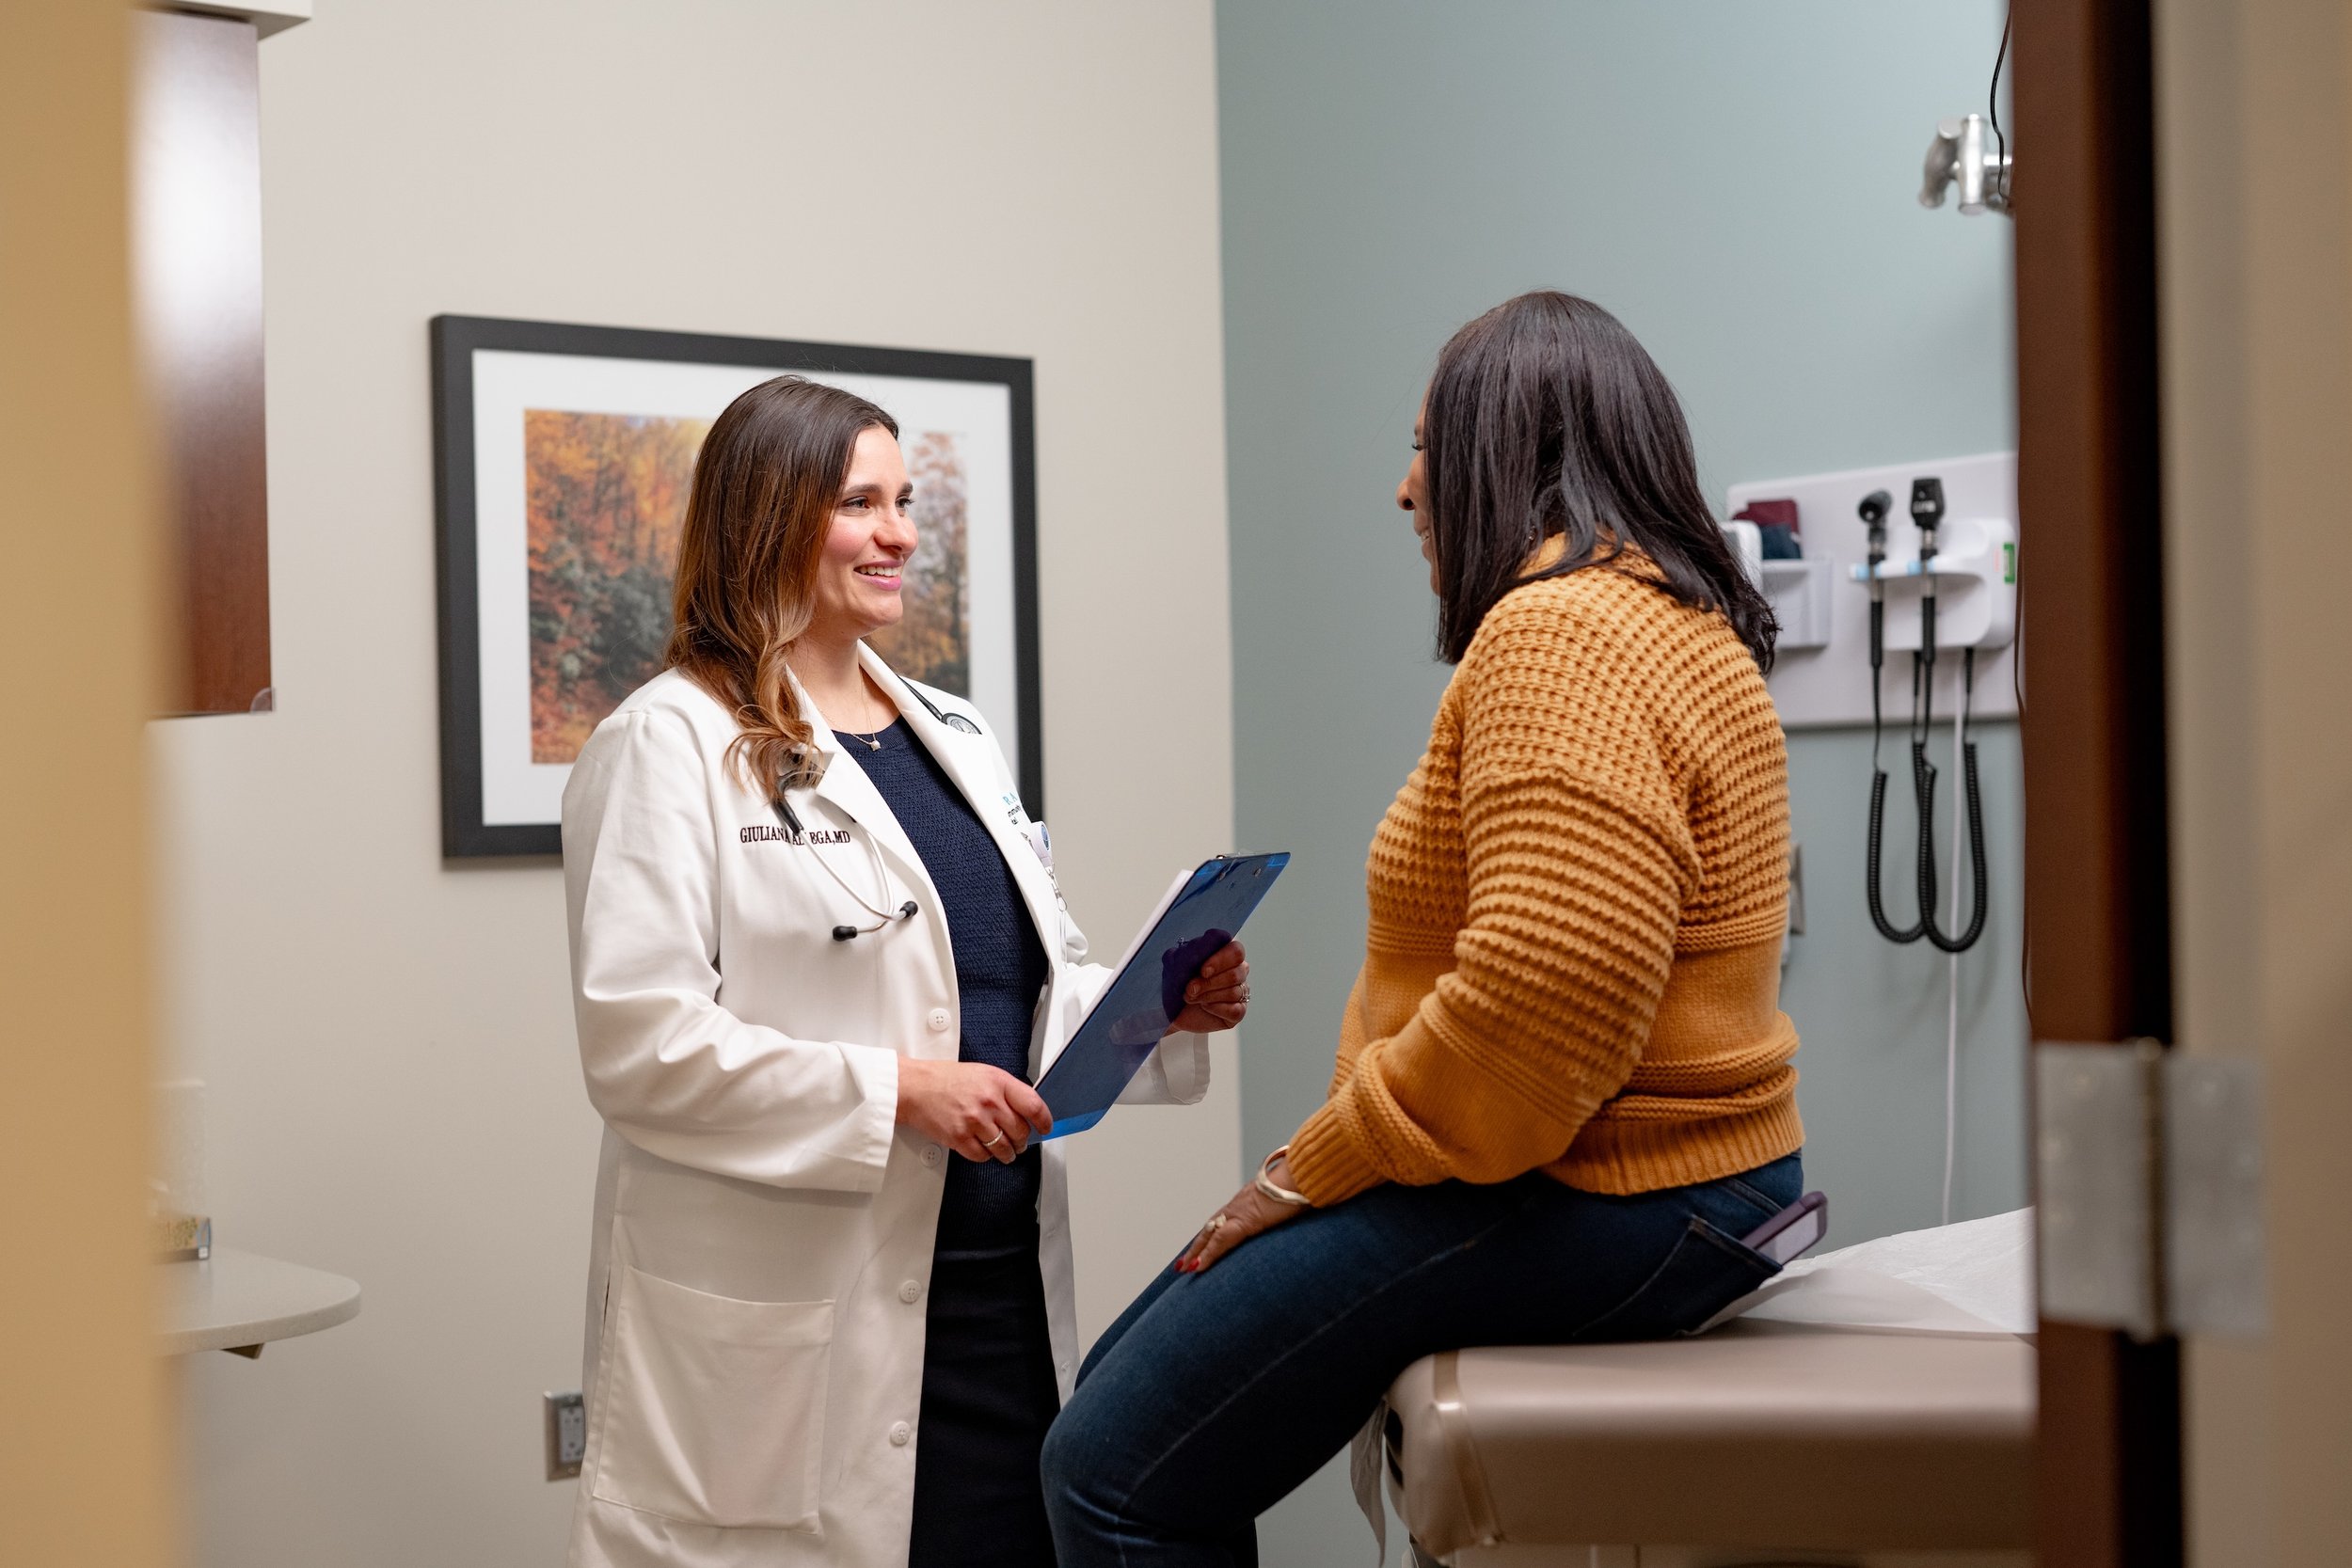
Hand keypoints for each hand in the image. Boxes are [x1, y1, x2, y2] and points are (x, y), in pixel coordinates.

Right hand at [896, 1057, 1051, 1163]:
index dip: (1044, 1121)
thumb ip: (1005, 1090)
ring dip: (1007, 1154)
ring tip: (1006, 1152)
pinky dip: (985, 1157)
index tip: (1046, 1128)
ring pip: (1003, 1148)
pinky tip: (983, 1150)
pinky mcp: (959, 1138)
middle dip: (1023, 1141)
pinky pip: (982, 1156)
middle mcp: (988, 1101)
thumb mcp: (983, 1073)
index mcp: (997, 1082)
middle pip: (1020, 1131)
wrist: (914, 1087)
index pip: (1033, 1105)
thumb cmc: (946, 1079)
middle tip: (1020, 1143)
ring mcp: (974, 1121)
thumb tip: (1026, 1110)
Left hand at [1167, 940, 1248, 1034]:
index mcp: (1224, 952)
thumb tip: (1212, 937)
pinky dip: (1215, 1009)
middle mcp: (1237, 969)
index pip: (1235, 951)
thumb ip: (1193, 949)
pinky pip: (1235, 1010)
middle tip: (1191, 989)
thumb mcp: (1175, 962)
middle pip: (1236, 973)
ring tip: (1192, 998)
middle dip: (1209, 983)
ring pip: (1234, 992)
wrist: (1170, 1010)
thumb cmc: (1176, 983)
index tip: (1203, 971)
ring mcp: (1240, 990)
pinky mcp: (1239, 1010)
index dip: (1220, 961)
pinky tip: (1204, 1007)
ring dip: (1207, 996)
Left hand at [1175, 1154, 1305, 1272]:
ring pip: (1210, 1234)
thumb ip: (1285, 1206)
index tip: (1201, 1246)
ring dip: (1197, 1252)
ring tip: (1185, 1268)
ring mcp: (1240, 1211)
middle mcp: (1240, 1205)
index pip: (1224, 1219)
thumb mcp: (1291, 1199)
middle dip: (1198, 1246)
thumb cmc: (1302, 1184)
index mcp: (1249, 1200)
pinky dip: (1209, 1254)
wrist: (1304, 1174)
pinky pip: (1221, 1240)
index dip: (1211, 1233)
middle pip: (1211, 1227)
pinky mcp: (1246, 1220)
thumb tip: (1294, 1210)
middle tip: (1183, 1263)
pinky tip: (1199, 1266)